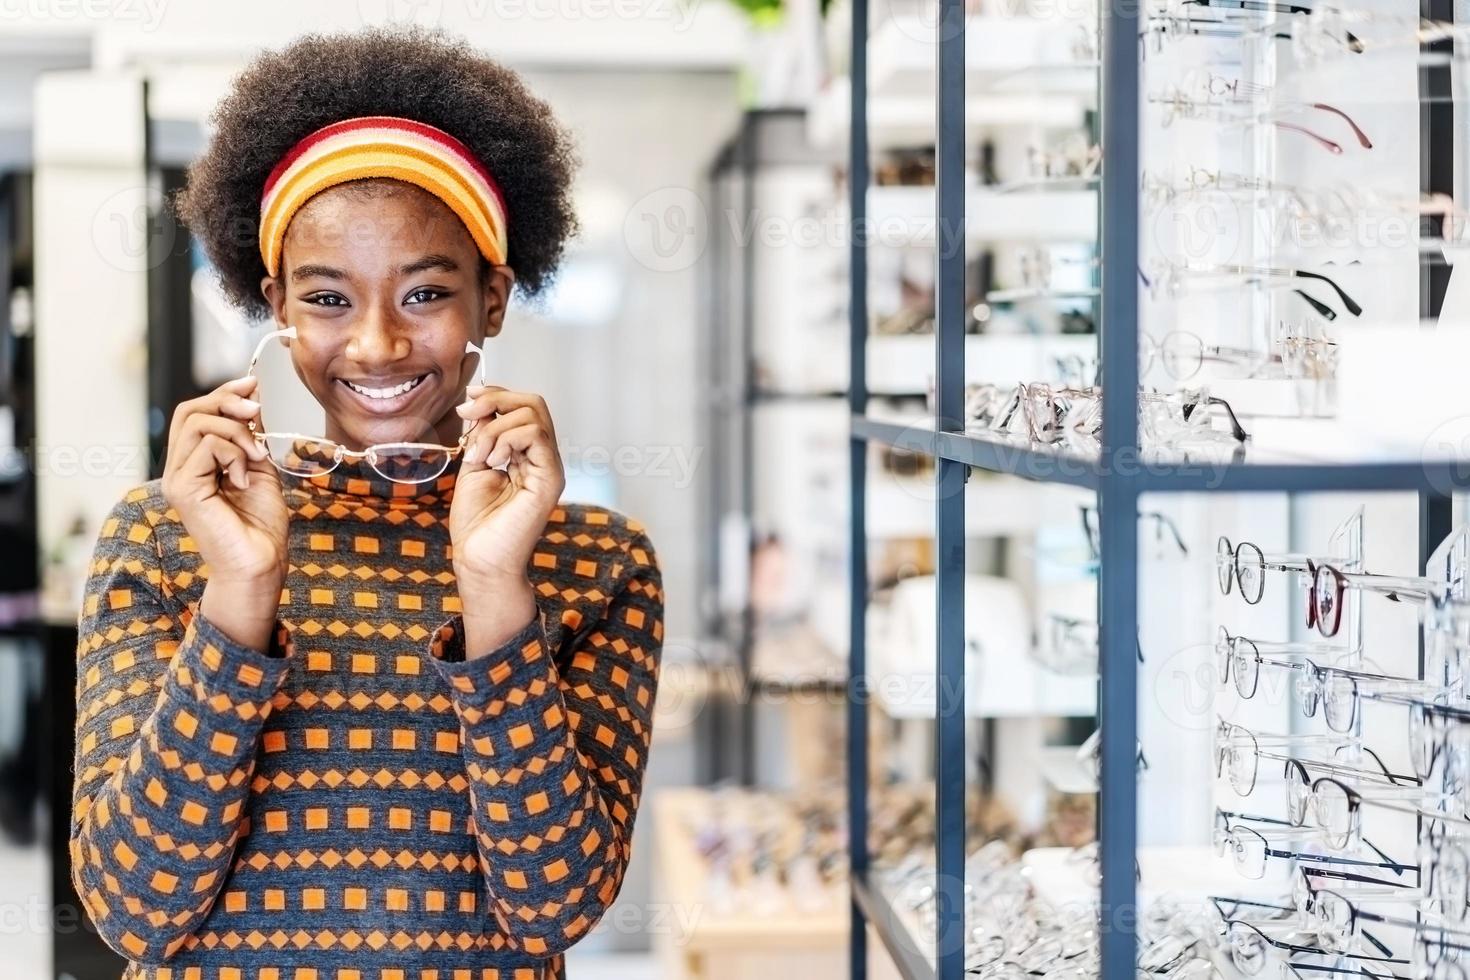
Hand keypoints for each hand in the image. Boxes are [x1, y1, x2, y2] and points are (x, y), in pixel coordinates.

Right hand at [161, 375, 288, 592]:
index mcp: (194, 463)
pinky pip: (207, 446)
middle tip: (257, 410)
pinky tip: (244, 480)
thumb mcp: (259, 467)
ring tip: (257, 457)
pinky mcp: (183, 489)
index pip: (194, 412)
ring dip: (237, 432)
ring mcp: (176, 479)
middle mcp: (179, 469)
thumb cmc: (260, 525)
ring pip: (197, 423)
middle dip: (227, 400)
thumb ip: (250, 436)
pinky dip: (235, 453)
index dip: (223, 392)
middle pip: (188, 411)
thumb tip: (252, 397)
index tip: (253, 385)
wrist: (260, 563)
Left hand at [449, 385, 564, 616]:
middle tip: (467, 415)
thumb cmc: (476, 523)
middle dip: (496, 399)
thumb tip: (479, 403)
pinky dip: (505, 438)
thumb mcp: (474, 464)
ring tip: (479, 455)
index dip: (496, 394)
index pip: (523, 408)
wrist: (479, 559)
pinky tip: (492, 460)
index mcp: (527, 455)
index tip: (468, 398)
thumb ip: (482, 434)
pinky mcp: (551, 478)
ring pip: (533, 415)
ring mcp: (550, 468)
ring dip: (495, 426)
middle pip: (533, 403)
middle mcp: (543, 459)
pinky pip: (536, 435)